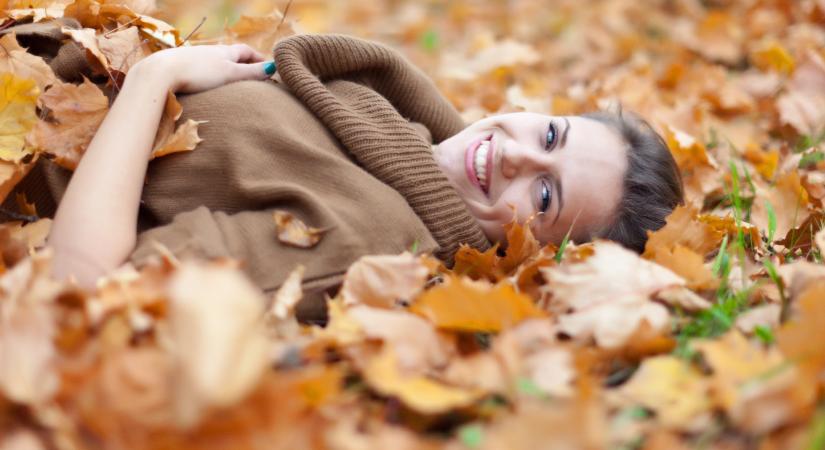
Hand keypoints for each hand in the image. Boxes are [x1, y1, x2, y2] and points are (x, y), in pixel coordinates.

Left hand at [136, 43, 272, 93]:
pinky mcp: (183, 69)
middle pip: (231, 56)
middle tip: (254, 76)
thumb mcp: (230, 73)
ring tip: (233, 85)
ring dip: (226, 71)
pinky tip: (208, 88)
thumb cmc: (199, 72)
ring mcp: (195, 60)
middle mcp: (211, 52)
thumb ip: (251, 73)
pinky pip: (203, 72)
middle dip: (243, 64)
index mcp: (224, 51)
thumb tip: (272, 68)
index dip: (258, 58)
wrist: (162, 72)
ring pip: (216, 64)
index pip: (246, 51)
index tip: (268, 67)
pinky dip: (211, 78)